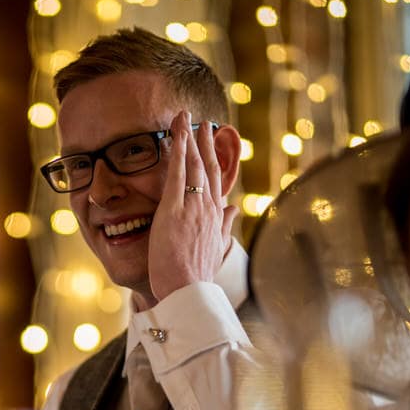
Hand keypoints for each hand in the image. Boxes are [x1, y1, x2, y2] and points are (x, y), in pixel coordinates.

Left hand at [148, 111, 237, 300]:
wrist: (188, 291)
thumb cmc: (196, 276)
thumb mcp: (215, 249)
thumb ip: (224, 226)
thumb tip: (234, 208)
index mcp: (216, 217)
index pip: (215, 180)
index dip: (213, 158)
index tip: (210, 141)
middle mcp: (209, 207)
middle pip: (208, 166)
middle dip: (205, 142)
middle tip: (202, 121)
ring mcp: (193, 206)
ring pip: (193, 164)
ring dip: (189, 138)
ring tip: (185, 117)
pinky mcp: (175, 209)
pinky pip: (177, 174)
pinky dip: (177, 151)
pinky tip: (175, 135)